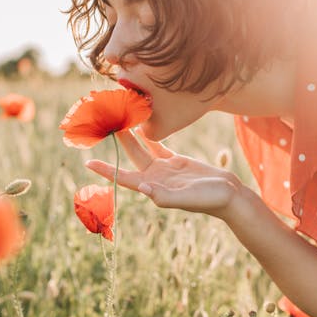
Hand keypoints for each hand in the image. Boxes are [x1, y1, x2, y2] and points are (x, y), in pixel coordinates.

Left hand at [85, 127, 241, 217]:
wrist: (229, 196)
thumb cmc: (208, 200)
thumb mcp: (186, 199)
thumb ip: (165, 197)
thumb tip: (144, 189)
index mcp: (152, 187)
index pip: (122, 177)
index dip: (105, 169)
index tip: (88, 162)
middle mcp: (154, 178)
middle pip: (129, 156)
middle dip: (117, 141)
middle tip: (104, 123)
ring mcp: (164, 169)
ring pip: (142, 148)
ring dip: (130, 134)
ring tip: (118, 116)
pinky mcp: (176, 162)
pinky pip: (157, 145)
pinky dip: (148, 135)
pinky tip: (140, 123)